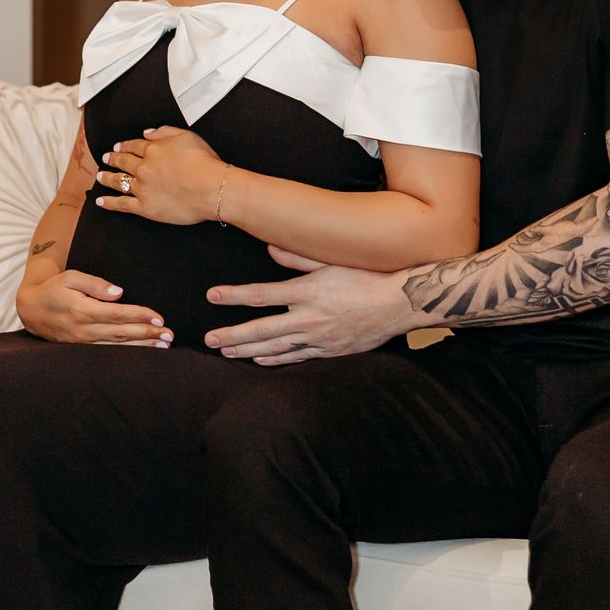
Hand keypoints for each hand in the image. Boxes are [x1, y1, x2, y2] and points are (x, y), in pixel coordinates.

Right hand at [17, 269, 169, 347]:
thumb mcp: (70, 277)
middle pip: (121, 333)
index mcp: (82, 310)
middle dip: (148, 334)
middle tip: (169, 335)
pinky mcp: (81, 350)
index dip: (140, 316)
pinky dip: (127, 354)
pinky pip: (107, 354)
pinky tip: (142, 353)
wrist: (31, 309)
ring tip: (163, 346)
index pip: (118, 314)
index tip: (159, 317)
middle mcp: (83, 329)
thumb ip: (94, 284)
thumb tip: (119, 292)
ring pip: (117, 347)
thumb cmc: (54, 289)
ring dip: (141, 347)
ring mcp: (81, 343)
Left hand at [96, 126, 232, 226]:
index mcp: (153, 150)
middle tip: (106, 158)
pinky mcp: (145, 207)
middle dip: (113, 159)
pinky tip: (101, 201)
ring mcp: (143, 188)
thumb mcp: (187, 136)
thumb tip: (146, 133)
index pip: (134, 146)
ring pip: (118, 181)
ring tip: (100, 176)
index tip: (117, 147)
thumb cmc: (204, 162)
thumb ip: (164, 131)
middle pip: (123, 162)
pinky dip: (109, 203)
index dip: (124, 146)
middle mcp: (144, 168)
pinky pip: (122, 205)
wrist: (211, 188)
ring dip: (107, 177)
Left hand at [204, 250, 413, 363]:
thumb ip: (299, 256)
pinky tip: (259, 361)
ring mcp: (320, 338)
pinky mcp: (330, 351)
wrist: (400, 303)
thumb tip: (269, 248)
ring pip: (276, 348)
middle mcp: (310, 318)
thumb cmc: (368, 275)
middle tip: (209, 339)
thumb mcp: (333, 259)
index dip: (234, 296)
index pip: (261, 294)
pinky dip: (275, 360)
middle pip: (262, 329)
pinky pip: (297, 358)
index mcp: (308, 291)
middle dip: (232, 335)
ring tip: (226, 351)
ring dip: (248, 351)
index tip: (212, 296)